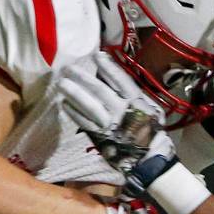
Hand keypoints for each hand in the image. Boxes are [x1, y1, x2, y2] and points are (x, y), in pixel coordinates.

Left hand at [58, 52, 177, 194]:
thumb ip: (134, 94)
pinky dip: (74, 113)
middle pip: (99, 90)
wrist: (149, 158)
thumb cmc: (151, 130)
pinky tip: (65, 104)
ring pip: (89, 106)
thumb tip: (116, 79)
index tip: (96, 55)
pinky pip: (85, 123)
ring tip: (62, 84)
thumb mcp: (151, 108)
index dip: (108, 67)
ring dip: (74, 93)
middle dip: (83, 78)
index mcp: (136, 102)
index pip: (120, 80)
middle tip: (68, 68)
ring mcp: (110, 125)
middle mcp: (122, 111)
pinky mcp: (101, 137)